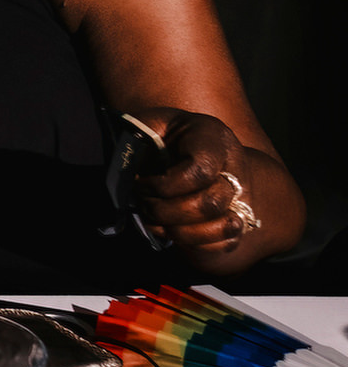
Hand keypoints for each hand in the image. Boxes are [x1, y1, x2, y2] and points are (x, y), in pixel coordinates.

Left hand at [136, 111, 258, 254]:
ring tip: (154, 219)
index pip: (200, 171)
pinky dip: (193, 243)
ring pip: (225, 227)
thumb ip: (137, 136)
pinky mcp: (239, 219)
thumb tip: (126, 168)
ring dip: (179, 231)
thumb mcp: (148, 123)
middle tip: (144, 203)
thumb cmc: (165, 135)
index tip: (141, 183)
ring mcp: (241, 196)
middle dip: (167, 211)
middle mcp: (234, 168)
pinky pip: (226, 243)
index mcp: (213, 138)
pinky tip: (169, 230)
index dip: (165, 185)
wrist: (193, 146)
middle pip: (211, 204)